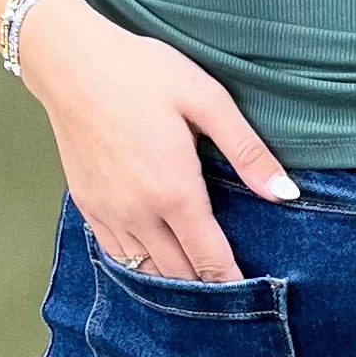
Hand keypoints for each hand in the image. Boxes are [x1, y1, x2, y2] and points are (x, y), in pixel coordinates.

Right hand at [14, 0, 297, 278]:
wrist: (70, 63)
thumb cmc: (142, 73)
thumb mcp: (206, 100)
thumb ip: (248, 152)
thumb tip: (286, 194)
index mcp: (175, 192)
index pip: (210, 260)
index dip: (233, 284)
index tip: (251, 294)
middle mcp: (139, 214)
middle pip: (179, 275)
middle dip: (206, 288)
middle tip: (231, 293)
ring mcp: (108, 214)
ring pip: (146, 271)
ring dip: (173, 281)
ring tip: (198, 283)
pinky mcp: (87, 206)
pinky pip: (117, 255)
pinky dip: (140, 267)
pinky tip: (156, 262)